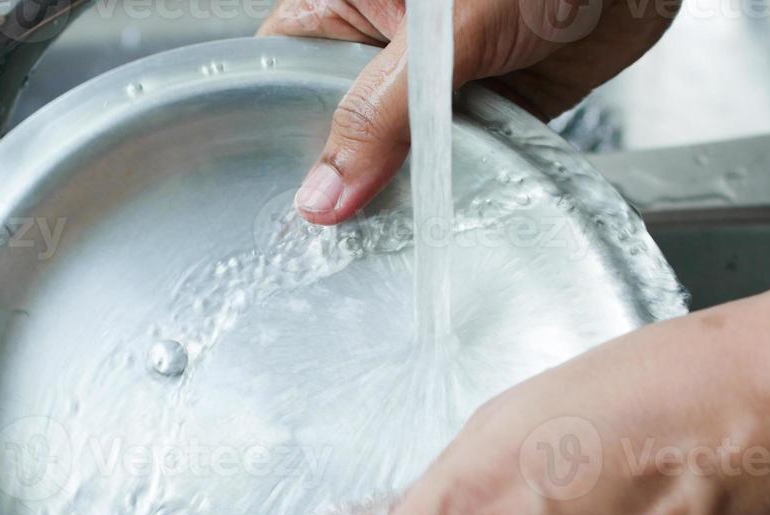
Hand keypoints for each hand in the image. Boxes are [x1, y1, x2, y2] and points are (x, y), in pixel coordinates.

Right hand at [263, 0, 680, 223]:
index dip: (277, 132)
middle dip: (343, 176)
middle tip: (334, 233)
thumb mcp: (445, 31)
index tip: (280, 199)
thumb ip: (382, 113)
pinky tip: (446, 214)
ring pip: (400, 151)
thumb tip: (323, 195)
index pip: (286, 70)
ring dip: (403, 188)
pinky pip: (460, 160)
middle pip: (340, 123)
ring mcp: (440, 78)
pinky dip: (459, 185)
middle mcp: (388, 42)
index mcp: (349, 0)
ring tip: (385, 236)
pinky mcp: (492, 107)